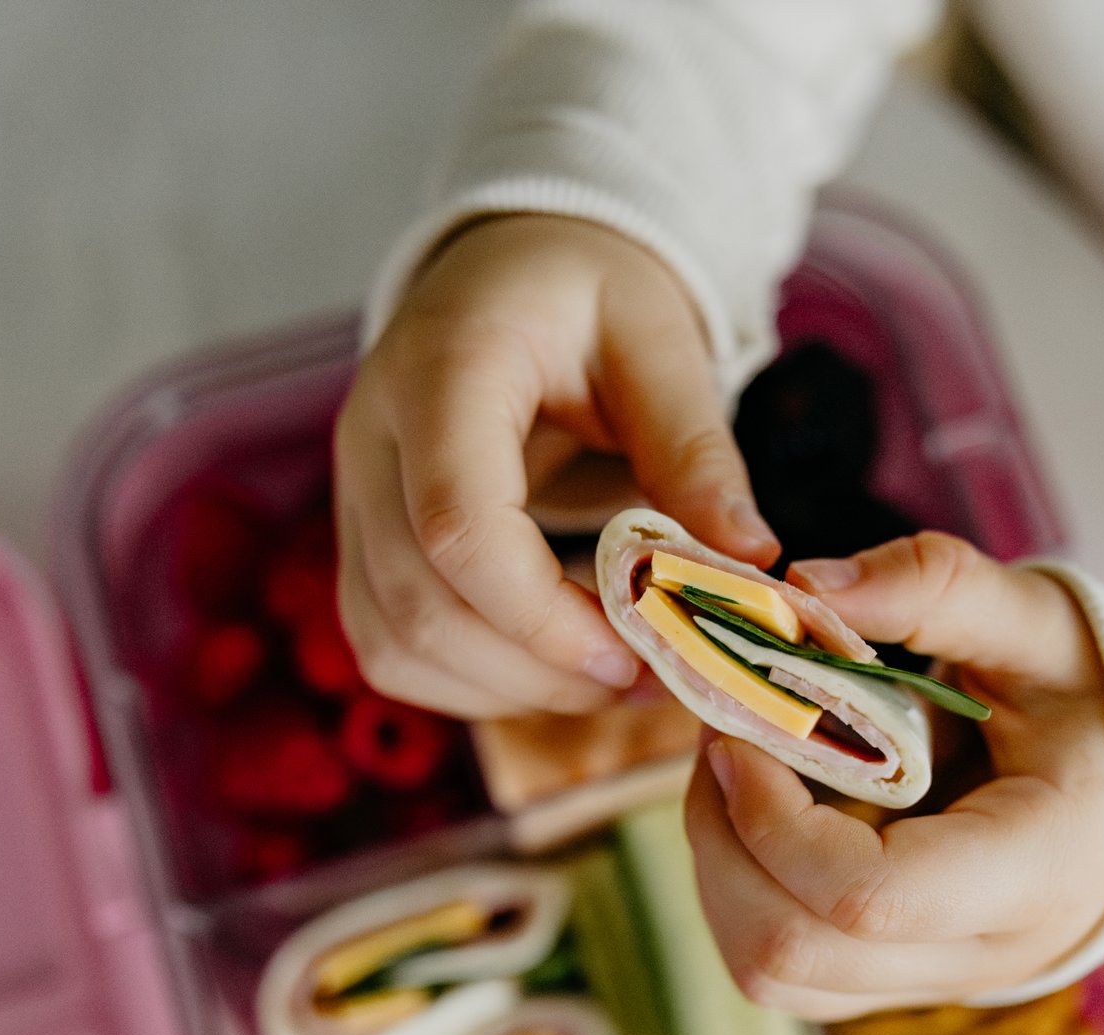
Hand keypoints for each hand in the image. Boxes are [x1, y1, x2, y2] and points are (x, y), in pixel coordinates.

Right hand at [334, 215, 778, 717]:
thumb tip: (748, 558)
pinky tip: (556, 667)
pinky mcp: (363, 543)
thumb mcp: (660, 339)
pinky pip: (394, 650)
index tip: (635, 651)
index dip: (542, 614)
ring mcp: (355, 497)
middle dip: (540, 669)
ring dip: (511, 689)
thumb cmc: (587, 293)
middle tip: (648, 677)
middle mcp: (371, 438)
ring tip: (615, 675)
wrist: (513, 275)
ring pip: (400, 644)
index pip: (457, 524)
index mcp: (441, 370)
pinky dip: (475, 683)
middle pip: (422, 604)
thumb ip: (695, 447)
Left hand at [685, 533, 1103, 1018]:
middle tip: (723, 741)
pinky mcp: (904, 982)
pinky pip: (791, 973)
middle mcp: (986, 954)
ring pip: (775, 977)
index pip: (866, 895)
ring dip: (723, 873)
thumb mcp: (1042, 623)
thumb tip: (806, 583)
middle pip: (792, 954)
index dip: (772, 817)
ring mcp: (941, 983)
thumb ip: (933, 589)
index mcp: (1038, 869)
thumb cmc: (1103, 700)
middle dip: (723, 842)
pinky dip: (748, 895)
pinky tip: (772, 815)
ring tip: (741, 774)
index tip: (742, 730)